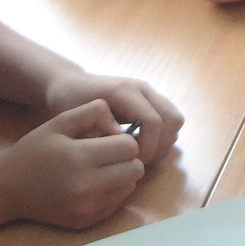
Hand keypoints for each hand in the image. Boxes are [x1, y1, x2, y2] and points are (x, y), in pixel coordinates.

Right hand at [0, 101, 145, 228]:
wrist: (8, 189)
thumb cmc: (34, 151)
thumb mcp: (57, 123)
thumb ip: (91, 113)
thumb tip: (120, 124)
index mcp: (79, 157)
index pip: (129, 148)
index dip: (124, 139)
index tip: (111, 139)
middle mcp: (86, 186)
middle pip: (135, 170)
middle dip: (128, 158)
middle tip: (110, 154)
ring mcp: (87, 208)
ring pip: (130, 188)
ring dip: (122, 176)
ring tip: (102, 168)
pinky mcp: (87, 222)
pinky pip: (117, 204)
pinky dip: (112, 192)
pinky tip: (94, 184)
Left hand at [42, 72, 182, 165]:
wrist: (71, 85)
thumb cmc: (68, 102)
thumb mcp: (76, 119)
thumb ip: (98, 131)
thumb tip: (123, 142)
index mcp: (124, 91)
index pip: (153, 121)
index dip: (148, 147)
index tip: (132, 160)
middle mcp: (142, 89)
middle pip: (173, 119)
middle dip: (160, 146)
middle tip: (140, 160)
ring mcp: (150, 93)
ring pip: (175, 120)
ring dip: (163, 142)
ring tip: (141, 154)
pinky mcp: (153, 101)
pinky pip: (170, 121)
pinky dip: (162, 138)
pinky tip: (142, 145)